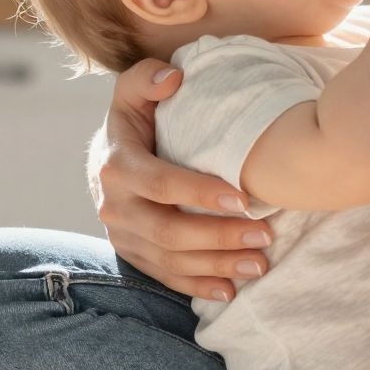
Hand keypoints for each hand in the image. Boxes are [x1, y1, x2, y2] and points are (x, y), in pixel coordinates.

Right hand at [89, 60, 270, 300]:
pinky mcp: (133, 255)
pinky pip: (165, 277)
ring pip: (170, 259)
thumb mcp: (132, 92)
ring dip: (217, 265)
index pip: (160, 184)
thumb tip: (172, 78)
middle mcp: (115, 206)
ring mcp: (123, 236)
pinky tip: (231, 291)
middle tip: (264, 235)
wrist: (106, 160)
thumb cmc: (135, 121)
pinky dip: (198, 286)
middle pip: (168, 230)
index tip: (243, 198)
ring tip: (260, 264)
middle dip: (218, 237)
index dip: (200, 193)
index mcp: (117, 166)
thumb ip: (146, 77)